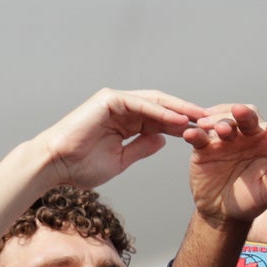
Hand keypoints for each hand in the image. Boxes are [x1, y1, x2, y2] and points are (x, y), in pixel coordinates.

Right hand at [32, 88, 205, 188]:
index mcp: (125, 121)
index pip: (161, 119)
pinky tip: (177, 120)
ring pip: (155, 102)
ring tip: (200, 119)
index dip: (183, 125)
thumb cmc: (80, 167)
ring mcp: (116, 101)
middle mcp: (122, 107)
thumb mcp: (120, 160)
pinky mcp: (109, 100)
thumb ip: (142, 147)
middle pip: (163, 107)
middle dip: (187, 114)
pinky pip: (141, 104)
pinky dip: (160, 111)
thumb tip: (163, 139)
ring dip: (179, 110)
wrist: (54, 165)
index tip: (204, 135)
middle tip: (212, 121)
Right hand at [186, 91, 266, 226]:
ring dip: (221, 121)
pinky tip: (192, 133)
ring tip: (220, 130)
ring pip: (223, 122)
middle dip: (243, 113)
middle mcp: (248, 136)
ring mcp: (225, 140)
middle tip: (238, 112)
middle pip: (247, 117)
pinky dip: (195, 133)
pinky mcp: (205, 148)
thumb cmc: (251, 201)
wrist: (223, 213)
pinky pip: (200, 137)